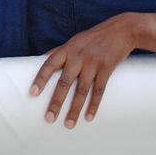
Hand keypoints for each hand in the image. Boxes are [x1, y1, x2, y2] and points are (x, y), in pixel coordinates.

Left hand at [30, 13, 142, 127]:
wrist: (122, 30)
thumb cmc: (95, 37)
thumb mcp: (76, 40)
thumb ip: (61, 51)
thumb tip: (42, 60)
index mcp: (68, 48)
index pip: (50, 63)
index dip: (41, 78)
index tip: (33, 93)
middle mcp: (78, 56)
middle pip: (64, 82)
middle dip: (56, 101)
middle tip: (49, 118)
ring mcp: (93, 63)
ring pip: (81, 90)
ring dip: (74, 109)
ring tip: (68, 124)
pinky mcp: (107, 68)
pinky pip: (98, 90)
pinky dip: (93, 105)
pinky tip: (88, 117)